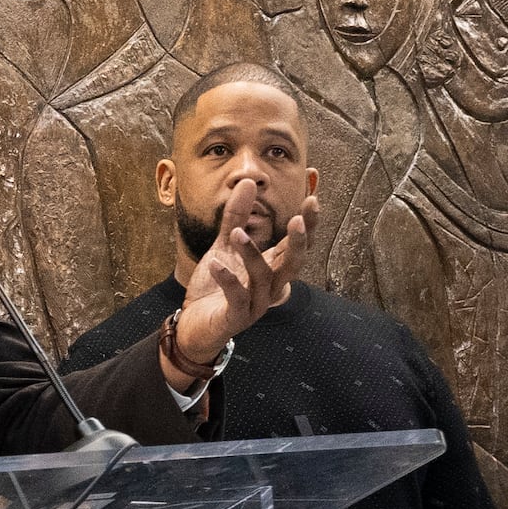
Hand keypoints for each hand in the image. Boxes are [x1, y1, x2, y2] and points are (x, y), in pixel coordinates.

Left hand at [167, 187, 315, 376]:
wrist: (194, 325)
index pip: (297, 244)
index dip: (309, 224)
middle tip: (299, 219)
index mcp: (272, 268)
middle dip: (299, 242)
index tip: (313, 197)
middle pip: (294, 264)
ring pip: (264, 278)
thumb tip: (249, 183)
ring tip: (236, 234)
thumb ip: (236, 218)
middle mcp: (270, 287)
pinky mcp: (235, 318)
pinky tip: (214, 263)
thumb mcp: (225, 247)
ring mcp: (255, 304)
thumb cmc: (215, 286)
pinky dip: (227, 279)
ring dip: (252, 254)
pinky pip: (237, 298)